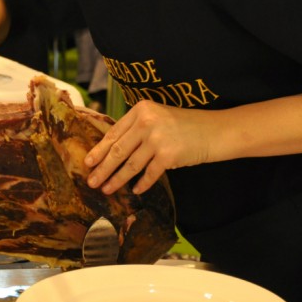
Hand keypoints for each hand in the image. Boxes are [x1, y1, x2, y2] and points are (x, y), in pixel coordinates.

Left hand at [83, 101, 214, 194]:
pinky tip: (135, 191)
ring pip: (130, 164)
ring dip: (117, 179)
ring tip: (106, 189)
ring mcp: (157, 139)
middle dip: (102, 168)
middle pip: (118, 150)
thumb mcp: (157, 117)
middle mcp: (146, 122)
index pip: (114, 133)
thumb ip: (136, 128)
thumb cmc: (183, 126)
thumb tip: (112, 149)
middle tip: (91, 181)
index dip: (99, 150)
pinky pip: (149, 174)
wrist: (213, 131)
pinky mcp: (168, 156)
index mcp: (140, 110)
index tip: (87, 162)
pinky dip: (141, 184)